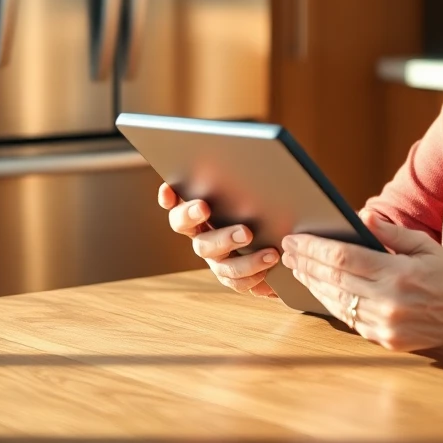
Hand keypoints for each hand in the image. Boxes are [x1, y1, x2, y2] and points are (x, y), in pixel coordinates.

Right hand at [157, 183, 279, 297]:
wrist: (273, 233)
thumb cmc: (257, 202)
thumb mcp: (249, 191)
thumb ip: (241, 184)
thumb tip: (249, 159)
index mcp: (199, 214)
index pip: (177, 207)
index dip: (170, 200)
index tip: (170, 191)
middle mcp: (202, 238)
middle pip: (202, 243)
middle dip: (222, 238)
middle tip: (246, 232)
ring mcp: (215, 259)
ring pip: (222, 266)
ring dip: (246, 262)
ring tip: (270, 254)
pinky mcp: (230, 276)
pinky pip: (237, 283)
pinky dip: (252, 280)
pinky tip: (268, 274)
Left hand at [280, 209, 442, 351]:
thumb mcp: (424, 244)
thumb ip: (391, 232)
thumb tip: (361, 216)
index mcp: (399, 274)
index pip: (344, 258)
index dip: (314, 248)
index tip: (296, 239)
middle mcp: (389, 302)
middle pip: (334, 280)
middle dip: (306, 264)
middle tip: (287, 251)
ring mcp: (386, 325)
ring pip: (337, 303)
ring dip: (313, 284)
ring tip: (297, 269)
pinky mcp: (386, 340)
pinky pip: (350, 320)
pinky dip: (331, 303)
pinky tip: (320, 289)